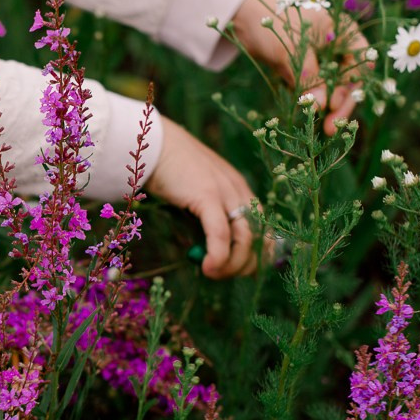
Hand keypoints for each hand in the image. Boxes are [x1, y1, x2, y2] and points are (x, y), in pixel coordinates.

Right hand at [146, 116, 256, 278]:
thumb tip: (206, 249)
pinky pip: (220, 233)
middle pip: (260, 238)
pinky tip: (208, 268)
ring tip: (213, 273)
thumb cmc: (169, 171)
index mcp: (240, 191)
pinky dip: (219, 255)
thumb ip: (205, 217)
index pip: (265, 230)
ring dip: (232, 265)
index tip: (240, 272)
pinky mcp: (208, 195)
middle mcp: (240, 192)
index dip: (259, 256)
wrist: (154, 144)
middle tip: (222, 275)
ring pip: (245, 239)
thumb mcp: (195, 196)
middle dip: (246, 265)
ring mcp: (226, 192)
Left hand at [230, 0, 370, 135]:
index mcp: (344, 31)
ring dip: (329, 108)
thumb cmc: (271, 21)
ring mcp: (321, 59)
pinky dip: (313, 102)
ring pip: (333, 87)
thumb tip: (323, 106)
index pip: (361, 63)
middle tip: (332, 130)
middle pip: (350, 80)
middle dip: (342, 104)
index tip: (334, 105)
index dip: (352, 86)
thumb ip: (308, 75)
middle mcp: (337, 46)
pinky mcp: (305, 69)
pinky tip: (309, 117)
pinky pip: (315, 89)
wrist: (242, 16)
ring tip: (323, 130)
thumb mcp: (291, 48)